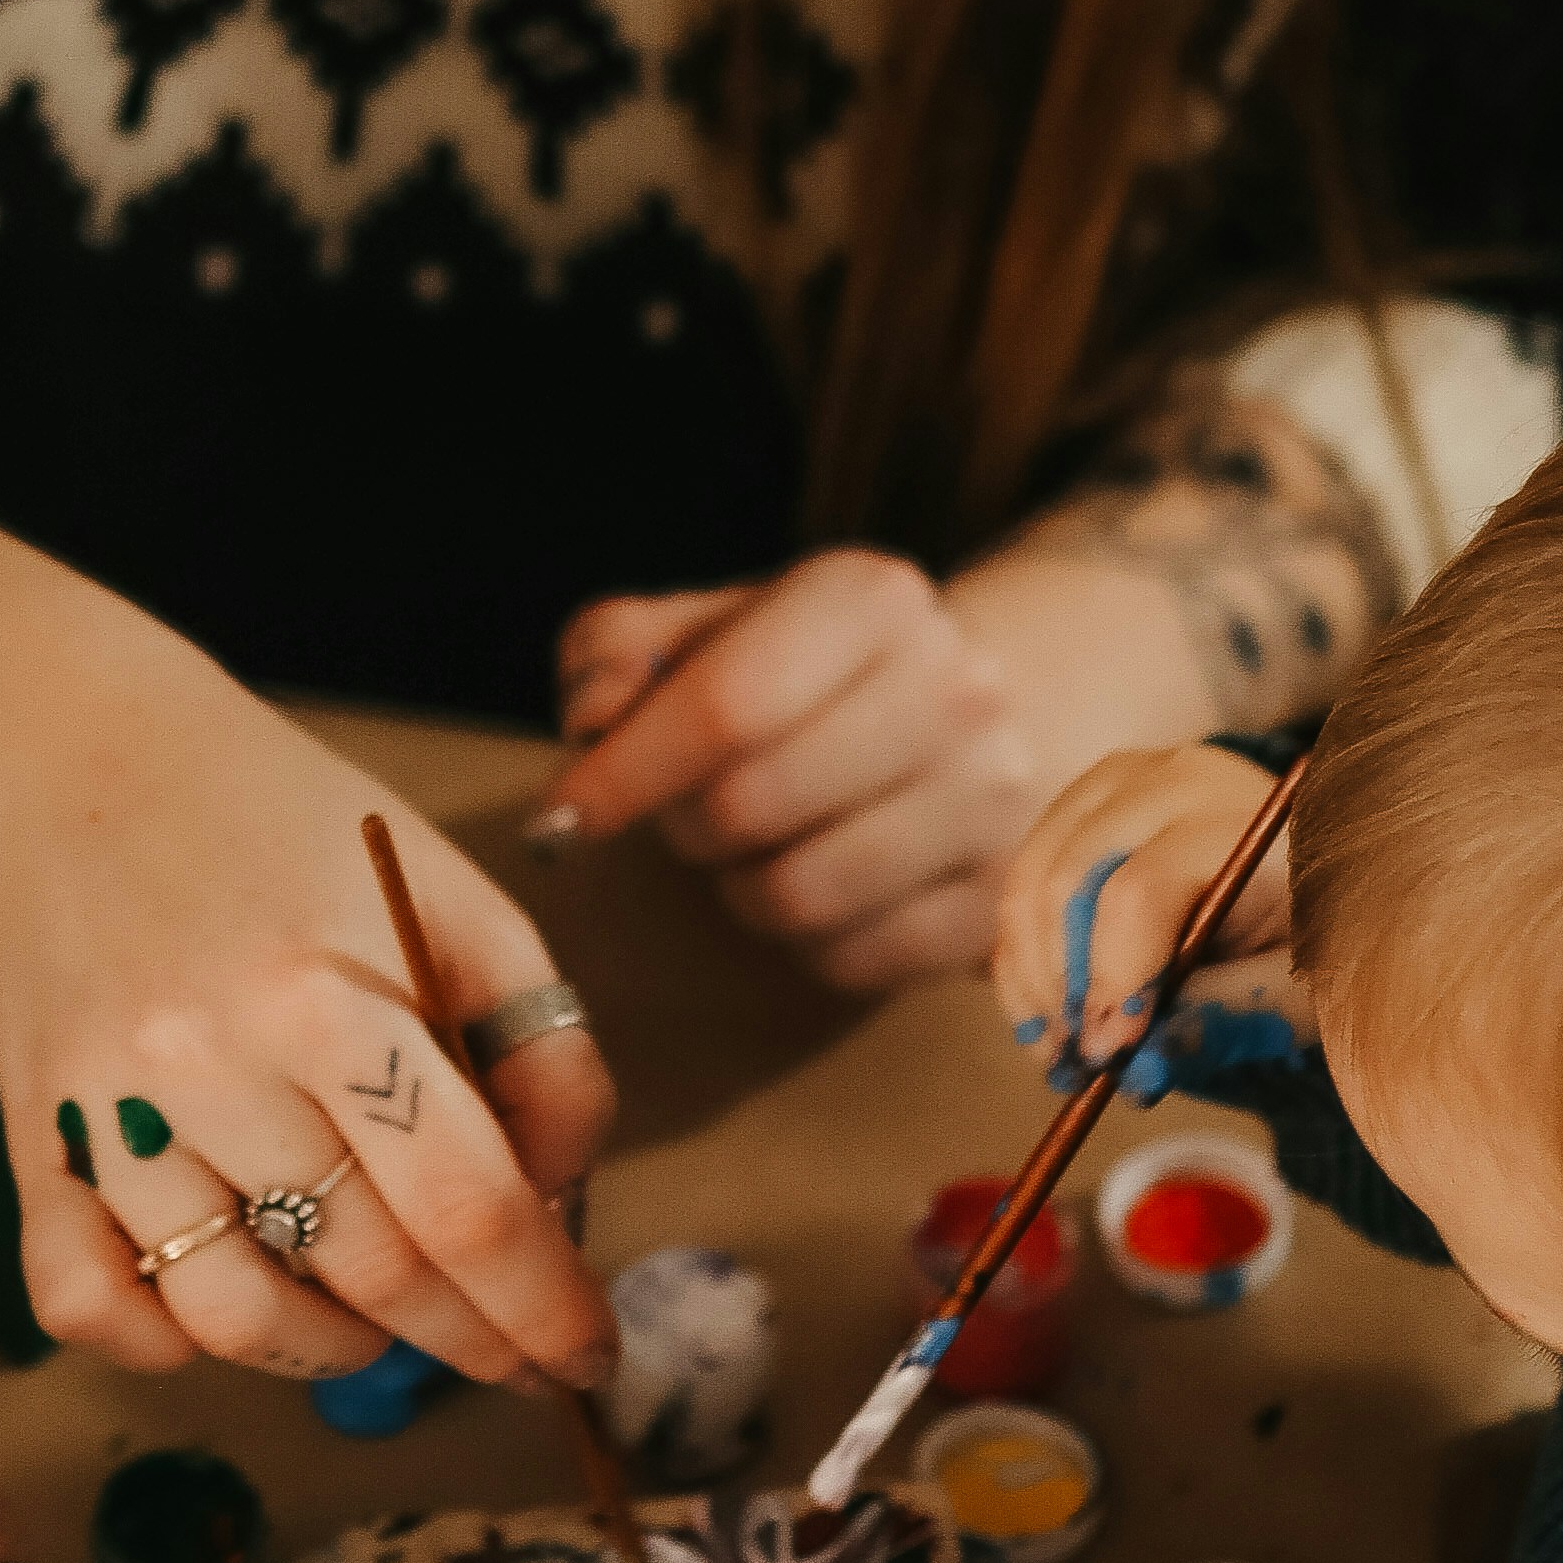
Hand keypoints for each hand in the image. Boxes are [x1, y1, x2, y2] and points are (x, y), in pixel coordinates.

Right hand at [0, 405, 613, 1402]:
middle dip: (470, 1338)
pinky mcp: (28, 1142)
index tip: (589, 1356)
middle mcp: (204, 1063)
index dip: (544, 1306)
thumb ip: (540, 1046)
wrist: (72, 762)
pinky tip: (233, 1301)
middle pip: (369, 1274)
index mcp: (326, 992)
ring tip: (376, 1318)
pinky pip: (88, 1307)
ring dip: (333, 1352)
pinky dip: (164, 1343)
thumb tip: (559, 1205)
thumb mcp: (451, 894)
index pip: (464, 1205)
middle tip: (509, 1346)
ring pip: (233, 1316)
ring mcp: (103, 1114)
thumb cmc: (282, 828)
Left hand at [544, 549, 1159, 988]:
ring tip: (759, 847)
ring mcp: (994, 803)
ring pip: (796, 898)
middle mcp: (955, 692)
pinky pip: (851, 962)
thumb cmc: (807, 676)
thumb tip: (591, 722)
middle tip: (687, 814)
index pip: (726, 705)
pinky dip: (808, 942)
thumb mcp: (711, 628)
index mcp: (873, 600)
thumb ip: (618, 651)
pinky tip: (824, 888)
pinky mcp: (1003, 904)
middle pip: (749, 807)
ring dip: (741, 889)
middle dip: (683, 827)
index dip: (623, 774)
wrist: (977, 722)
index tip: (558, 820)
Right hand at [989, 742, 1302, 1074]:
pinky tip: (1045, 1016)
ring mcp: (1114, 784)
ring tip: (1061, 1050)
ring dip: (1031, 976)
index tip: (1109, 1056)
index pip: (1139, 892)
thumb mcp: (1295, 989)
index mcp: (1239, 820)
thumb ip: (1224, 1018)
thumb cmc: (1315, 932)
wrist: (1312, 870)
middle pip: (1069, 880)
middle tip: (1078, 1063)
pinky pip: (1022, 880)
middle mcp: (1168, 780)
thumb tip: (1135, 1067)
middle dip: (1061, 984)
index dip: (1110, 980)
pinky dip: (1021, 956)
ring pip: (1031, 879)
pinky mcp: (1080, 805)